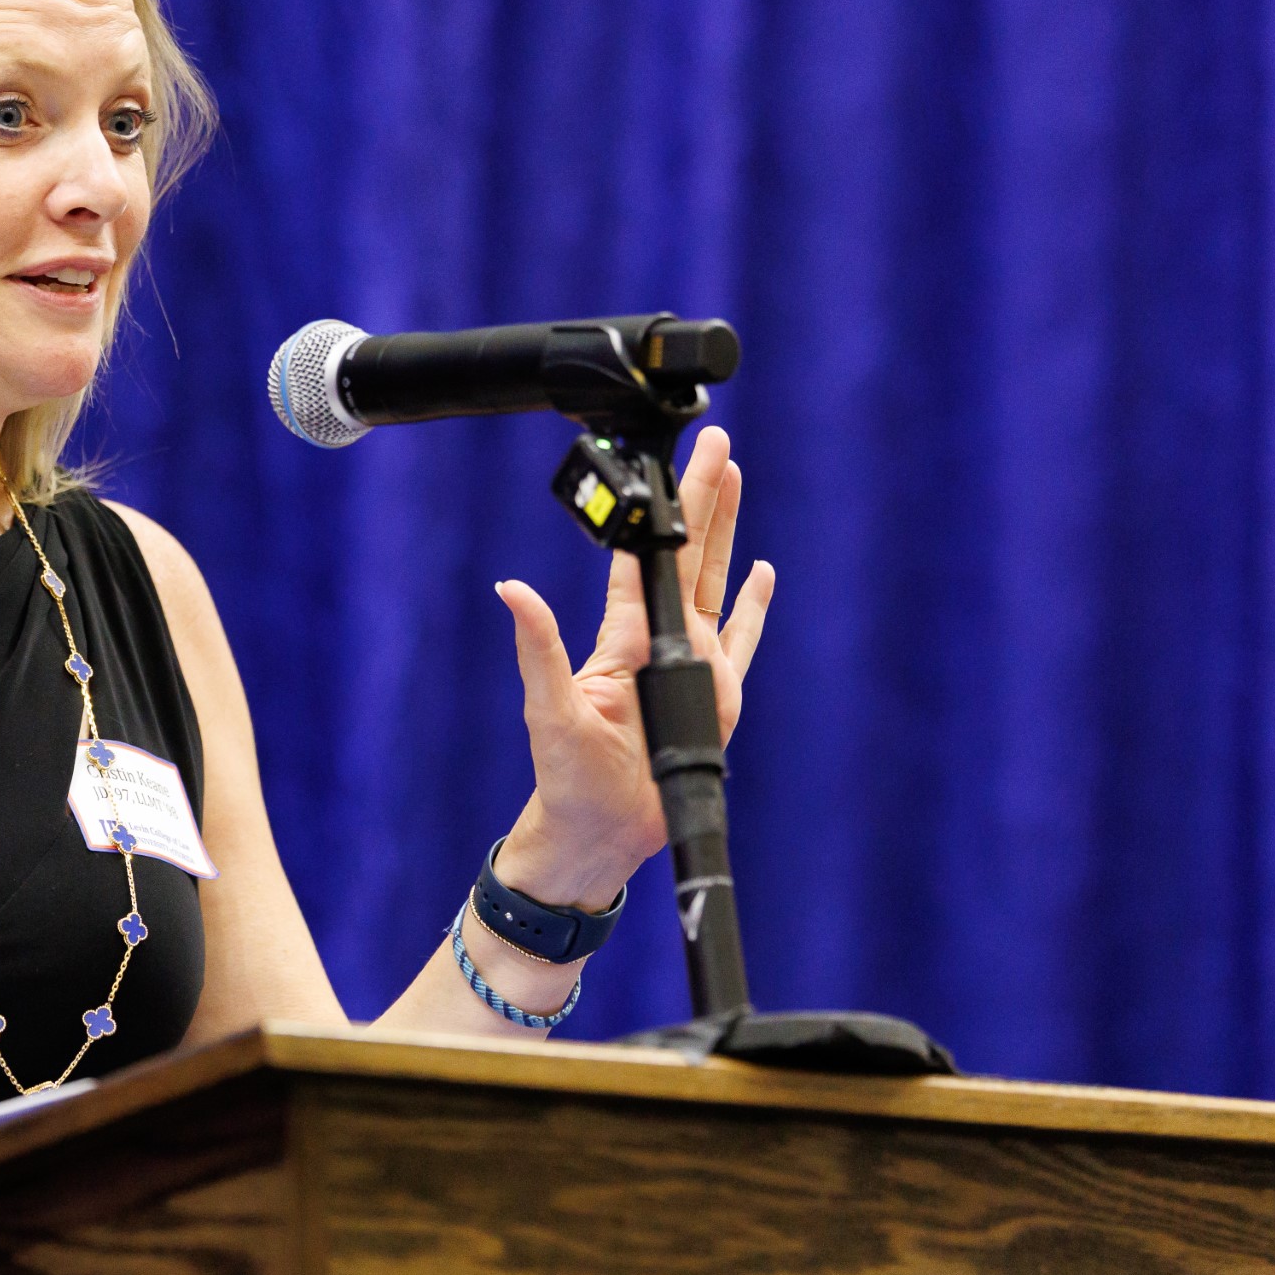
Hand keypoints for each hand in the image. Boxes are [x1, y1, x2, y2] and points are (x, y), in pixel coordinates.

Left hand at [490, 425, 776, 908]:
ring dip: (729, 533)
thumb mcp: (549, 708)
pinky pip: (742, 641)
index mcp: (622, 635)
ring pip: (716, 582)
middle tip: (719, 444)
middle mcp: (660, 639)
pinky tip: (764, 573)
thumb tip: (510, 588)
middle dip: (705, 498)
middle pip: (688, 553)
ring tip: (738, 482)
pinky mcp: (717, 695)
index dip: (658, 506)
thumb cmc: (565, 775)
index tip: (673, 458)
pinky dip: (754, 607)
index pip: (643, 555)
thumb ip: (537, 647)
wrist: (599, 830)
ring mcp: (692, 663)